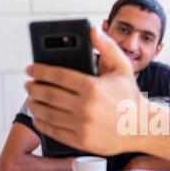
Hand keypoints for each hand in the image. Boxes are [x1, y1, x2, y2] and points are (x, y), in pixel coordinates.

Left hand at [25, 27, 143, 154]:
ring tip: (31, 99)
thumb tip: (91, 29)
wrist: (141, 127)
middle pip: (47, 94)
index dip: (39, 71)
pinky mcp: (81, 141)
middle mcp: (85, 107)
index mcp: (92, 87)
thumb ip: (106, 46)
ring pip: (47, 113)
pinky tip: (38, 117)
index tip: (30, 69)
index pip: (56, 76)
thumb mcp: (123, 67)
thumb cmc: (130, 96)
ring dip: (34, 105)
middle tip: (28, 84)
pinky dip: (41, 123)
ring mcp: (82, 126)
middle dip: (33, 88)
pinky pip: (54, 131)